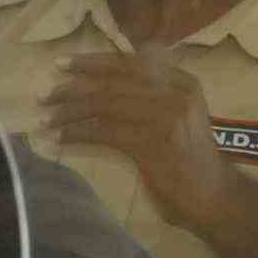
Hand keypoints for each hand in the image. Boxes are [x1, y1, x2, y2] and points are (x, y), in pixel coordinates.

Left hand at [40, 47, 226, 219]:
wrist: (214, 195)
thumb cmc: (187, 158)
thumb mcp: (175, 116)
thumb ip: (148, 95)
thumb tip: (97, 81)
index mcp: (182, 81)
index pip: (129, 63)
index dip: (91, 63)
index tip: (60, 65)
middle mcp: (177, 93)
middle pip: (113, 83)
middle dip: (72, 88)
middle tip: (43, 95)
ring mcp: (167, 117)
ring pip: (105, 105)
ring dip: (69, 112)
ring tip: (44, 119)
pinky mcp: (154, 143)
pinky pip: (104, 132)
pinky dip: (77, 134)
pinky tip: (58, 138)